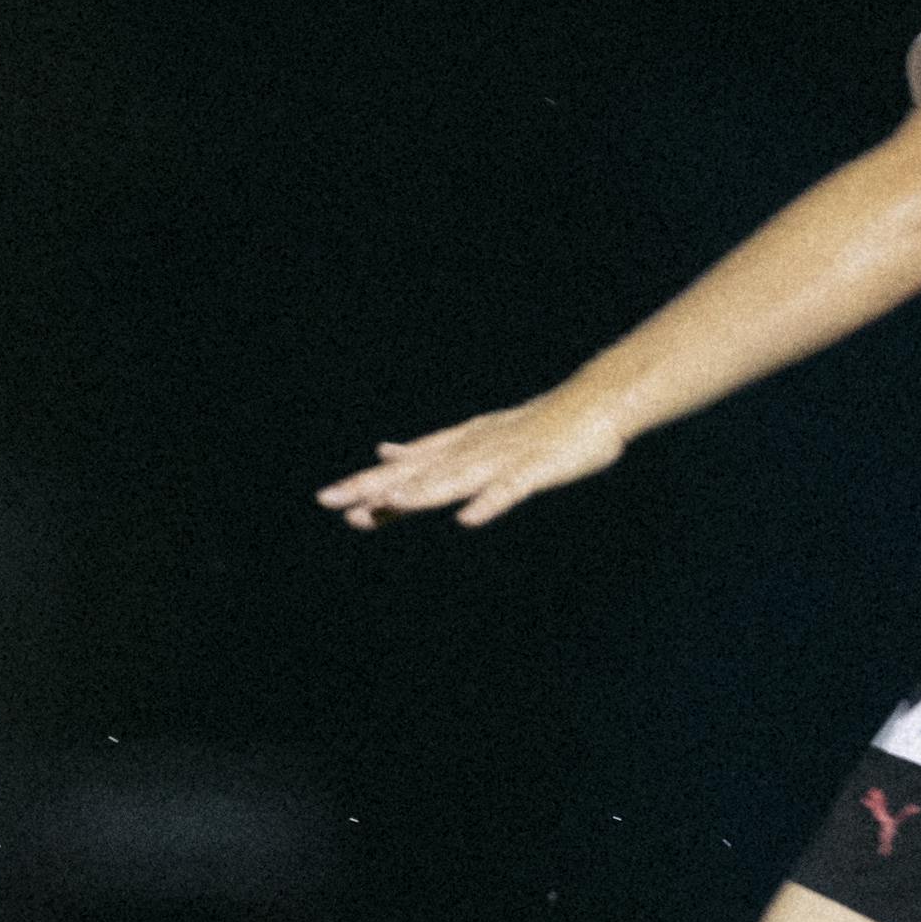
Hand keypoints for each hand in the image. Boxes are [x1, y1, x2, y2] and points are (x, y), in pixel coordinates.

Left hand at [317, 388, 628, 529]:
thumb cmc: (535, 425)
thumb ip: (427, 449)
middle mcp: (471, 451)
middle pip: (419, 472)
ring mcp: (503, 459)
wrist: (593, 401)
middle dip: (376, 487)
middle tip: (331, 501)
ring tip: (389, 503)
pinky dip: (489, 503)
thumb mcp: (473, 435)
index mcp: (456, 447)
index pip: (405, 468)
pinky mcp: (536, 469)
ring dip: (423, 491)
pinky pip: (510, 490)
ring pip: (456, 479)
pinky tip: (468, 520)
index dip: (367, 482)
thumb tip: (383, 450)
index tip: (327, 499)